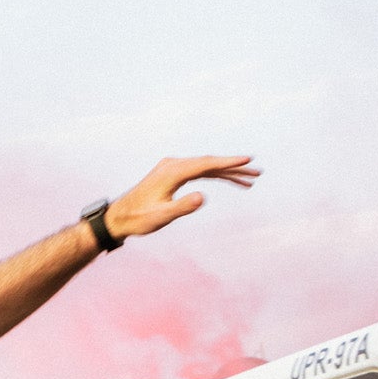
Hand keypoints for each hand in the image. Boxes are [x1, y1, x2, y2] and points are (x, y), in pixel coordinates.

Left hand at [102, 155, 259, 240]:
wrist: (119, 217)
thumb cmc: (139, 218)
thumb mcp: (161, 216)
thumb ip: (182, 207)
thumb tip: (202, 197)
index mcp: (172, 171)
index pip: (206, 164)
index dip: (229, 162)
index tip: (248, 159)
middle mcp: (173, 165)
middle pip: (210, 163)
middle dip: (235, 168)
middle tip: (257, 173)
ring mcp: (173, 168)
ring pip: (206, 167)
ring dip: (227, 172)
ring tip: (250, 180)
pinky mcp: (172, 174)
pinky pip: (199, 172)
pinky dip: (215, 175)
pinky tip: (228, 179)